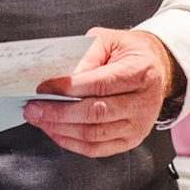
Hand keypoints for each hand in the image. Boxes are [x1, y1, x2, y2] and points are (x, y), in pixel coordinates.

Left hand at [23, 28, 178, 157]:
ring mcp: (138, 126)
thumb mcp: (108, 39)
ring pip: (94, 134)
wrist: (154, 69)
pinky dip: (72, 142)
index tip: (44, 87)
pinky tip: (56, 131)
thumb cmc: (129, 52)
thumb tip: (63, 77)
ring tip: (40, 119)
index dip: (69, 88)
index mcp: (140, 72)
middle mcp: (143, 102)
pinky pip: (97, 149)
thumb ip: (86, 55)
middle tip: (34, 107)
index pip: (100, 84)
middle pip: (96, 113)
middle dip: (59, 112)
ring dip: (61, 129)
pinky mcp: (130, 141)